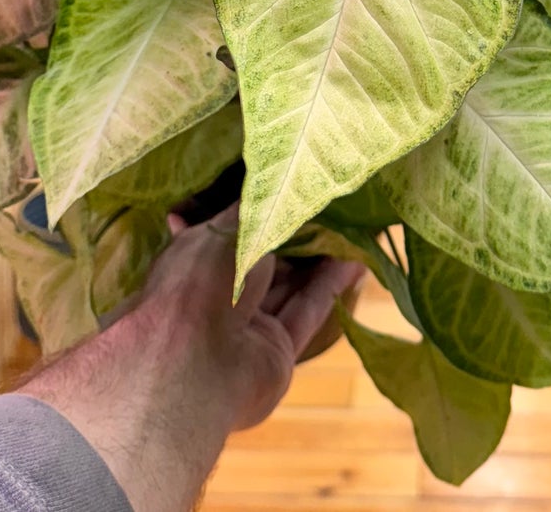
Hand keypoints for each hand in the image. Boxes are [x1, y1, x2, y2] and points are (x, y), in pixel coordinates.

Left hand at [19, 206, 362, 511]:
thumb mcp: (224, 229)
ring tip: (355, 227)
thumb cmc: (199, 280)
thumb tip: (265, 186)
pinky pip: (307, 312)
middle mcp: (221, 294)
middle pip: (267, 262)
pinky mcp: (277, 351)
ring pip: (291, 287)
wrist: (194, 363)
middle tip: (335, 206)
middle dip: (299, 236)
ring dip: (321, 259)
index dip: (265, 214)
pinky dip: (331, 286)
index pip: (235, 234)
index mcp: (197, 261)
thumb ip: (251, 210)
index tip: (296, 192)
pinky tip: (356, 261)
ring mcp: (249, 326)